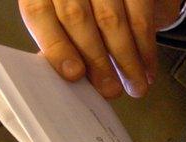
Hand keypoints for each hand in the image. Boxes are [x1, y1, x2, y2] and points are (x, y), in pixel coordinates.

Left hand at [19, 0, 181, 98]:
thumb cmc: (87, 9)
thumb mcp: (64, 22)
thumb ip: (61, 44)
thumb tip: (68, 79)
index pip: (38, 13)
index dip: (56, 45)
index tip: (74, 74)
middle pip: (76, 17)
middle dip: (96, 60)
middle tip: (110, 88)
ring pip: (111, 19)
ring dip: (126, 59)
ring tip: (135, 85)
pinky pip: (140, 17)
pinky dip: (146, 47)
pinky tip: (147, 67)